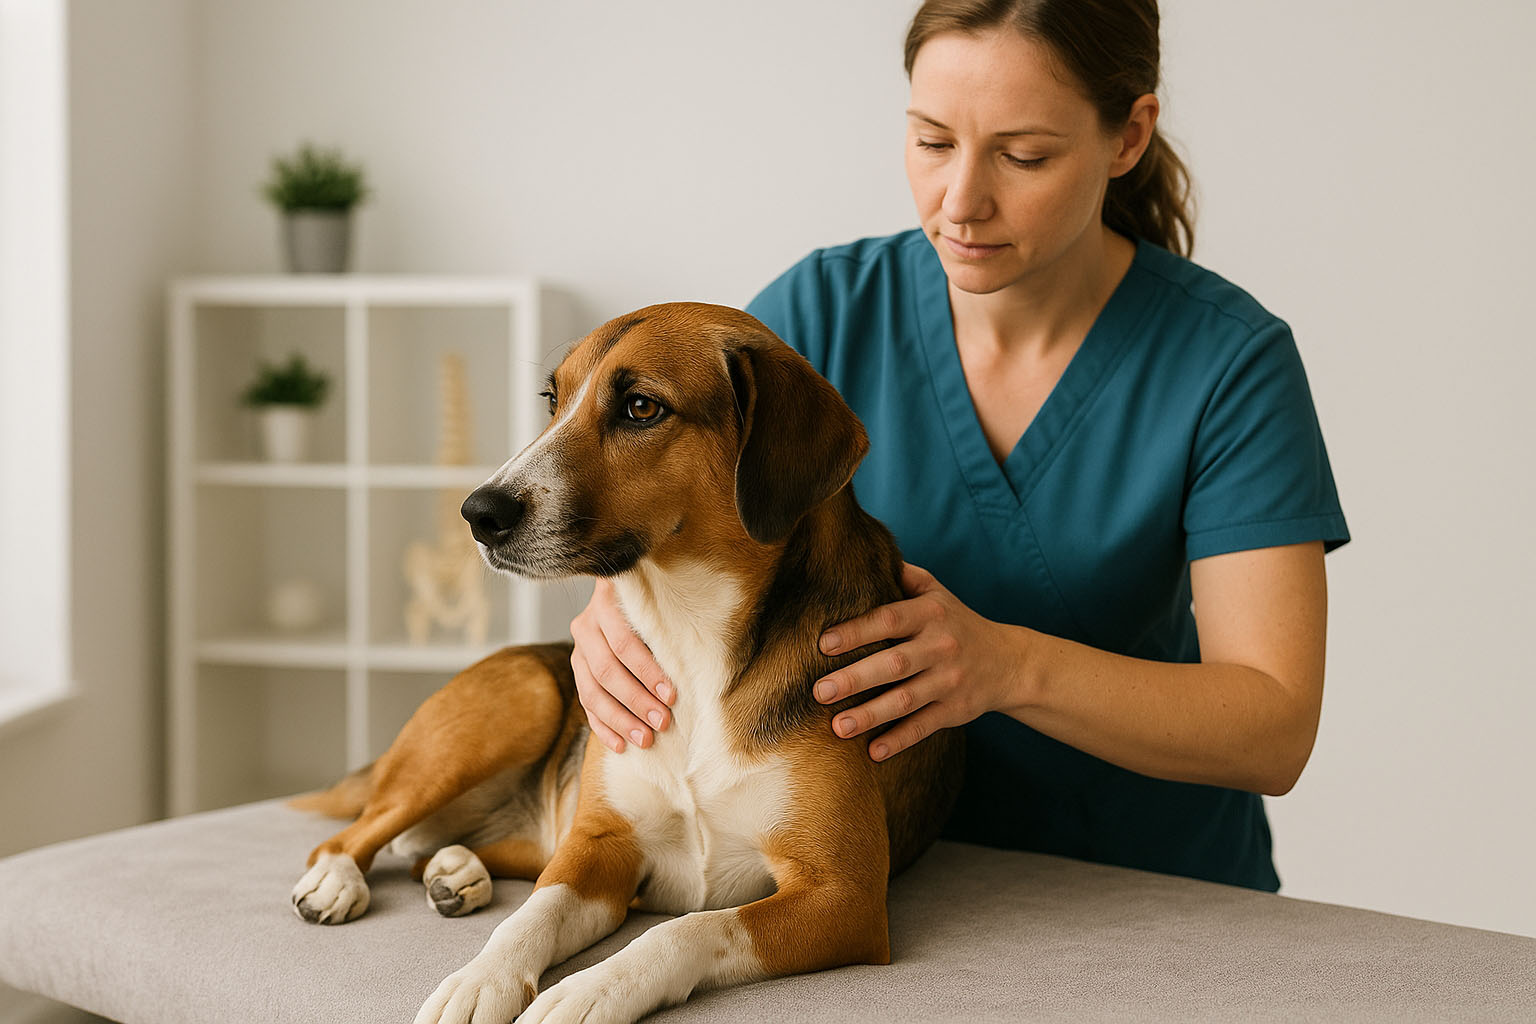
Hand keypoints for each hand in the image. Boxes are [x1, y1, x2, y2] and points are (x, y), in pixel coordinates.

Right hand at [569, 579, 672, 752]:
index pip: (624, 643)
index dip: (648, 672)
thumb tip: (694, 664)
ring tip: (645, 739)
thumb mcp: (664, 606)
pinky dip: (604, 727)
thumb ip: (669, 627)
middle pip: (606, 670)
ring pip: (592, 692)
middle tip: (662, 722)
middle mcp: (586, 625)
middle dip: (636, 701)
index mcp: (607, 602)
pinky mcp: (577, 671)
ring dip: (620, 720)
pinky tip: (621, 744)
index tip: (672, 696)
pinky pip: (585, 704)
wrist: (627, 598)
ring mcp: (578, 650)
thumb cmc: (658, 604)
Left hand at [814, 563, 1024, 760]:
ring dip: (871, 714)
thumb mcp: (937, 592)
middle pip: (894, 663)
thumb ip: (903, 576)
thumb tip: (862, 553)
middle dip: (855, 678)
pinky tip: (872, 752)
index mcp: (931, 614)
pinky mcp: (956, 711)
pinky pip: (924, 727)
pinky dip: (899, 740)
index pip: (889, 619)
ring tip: (837, 726)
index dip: (856, 630)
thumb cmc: (957, 622)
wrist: (1009, 662)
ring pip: (906, 700)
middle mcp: (941, 646)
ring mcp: (949, 681)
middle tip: (819, 691)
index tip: (823, 643)